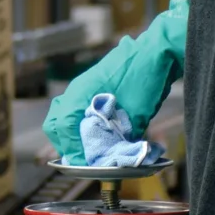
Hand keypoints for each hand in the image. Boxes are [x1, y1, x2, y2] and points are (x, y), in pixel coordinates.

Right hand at [42, 0, 189, 164]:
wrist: (158, 51)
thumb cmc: (146, 78)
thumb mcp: (136, 114)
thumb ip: (120, 138)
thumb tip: (113, 159)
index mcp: (82, 92)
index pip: (62, 127)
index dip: (72, 149)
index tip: (85, 163)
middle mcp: (78, 89)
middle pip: (56, 122)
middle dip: (66, 144)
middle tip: (83, 158)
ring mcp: (84, 85)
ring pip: (63, 114)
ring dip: (72, 134)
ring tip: (89, 148)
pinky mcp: (93, 86)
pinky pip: (75, 107)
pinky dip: (80, 124)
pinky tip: (97, 133)